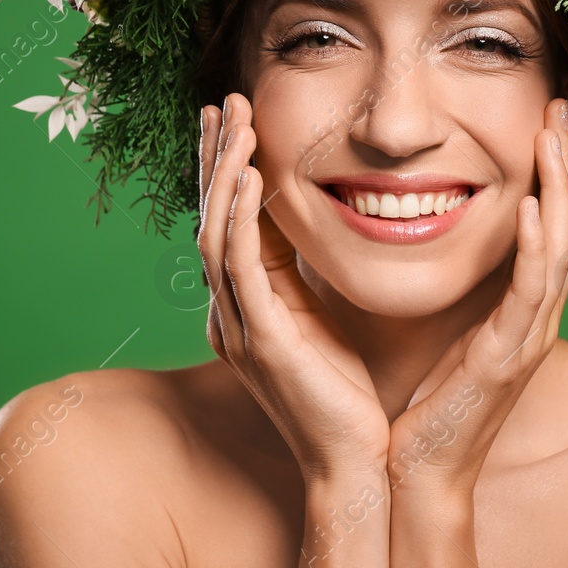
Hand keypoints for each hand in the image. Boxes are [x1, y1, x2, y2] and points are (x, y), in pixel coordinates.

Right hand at [199, 92, 390, 482]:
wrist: (357, 464)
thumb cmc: (347, 400)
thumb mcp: (323, 324)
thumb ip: (306, 282)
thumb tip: (312, 232)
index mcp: (248, 308)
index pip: (230, 224)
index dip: (228, 171)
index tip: (235, 120)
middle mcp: (232, 313)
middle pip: (210, 219)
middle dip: (215, 158)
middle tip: (222, 102)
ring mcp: (239, 326)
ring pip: (215, 233)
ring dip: (222, 173)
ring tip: (232, 121)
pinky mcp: (259, 340)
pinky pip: (238, 266)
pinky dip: (237, 217)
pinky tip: (243, 177)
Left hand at [383, 98, 567, 497]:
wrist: (420, 473)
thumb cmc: (429, 405)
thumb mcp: (452, 330)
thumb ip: (465, 289)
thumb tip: (447, 241)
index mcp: (526, 309)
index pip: (566, 232)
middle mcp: (539, 316)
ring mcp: (529, 335)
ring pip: (558, 245)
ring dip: (558, 184)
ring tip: (555, 132)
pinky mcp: (506, 355)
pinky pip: (528, 290)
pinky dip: (535, 245)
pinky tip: (533, 205)